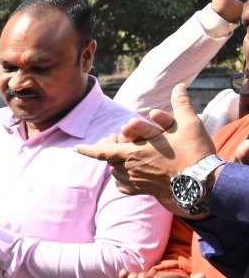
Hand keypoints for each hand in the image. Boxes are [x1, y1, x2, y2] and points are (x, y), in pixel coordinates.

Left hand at [76, 85, 216, 211]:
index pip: (102, 151)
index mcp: (133, 153)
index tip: (75, 148)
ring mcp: (135, 181)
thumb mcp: (189, 124)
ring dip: (116, 162)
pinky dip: (123, 178)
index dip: (87, 149)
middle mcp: (129, 169)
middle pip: (110, 159)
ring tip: (121, 155)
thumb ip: (181, 104)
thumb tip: (179, 86)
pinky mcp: (143, 191)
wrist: (202, 184)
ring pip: (116, 172)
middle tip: (113, 139)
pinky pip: (124, 185)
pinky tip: (128, 173)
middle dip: (109, 148)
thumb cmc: (193, 153)